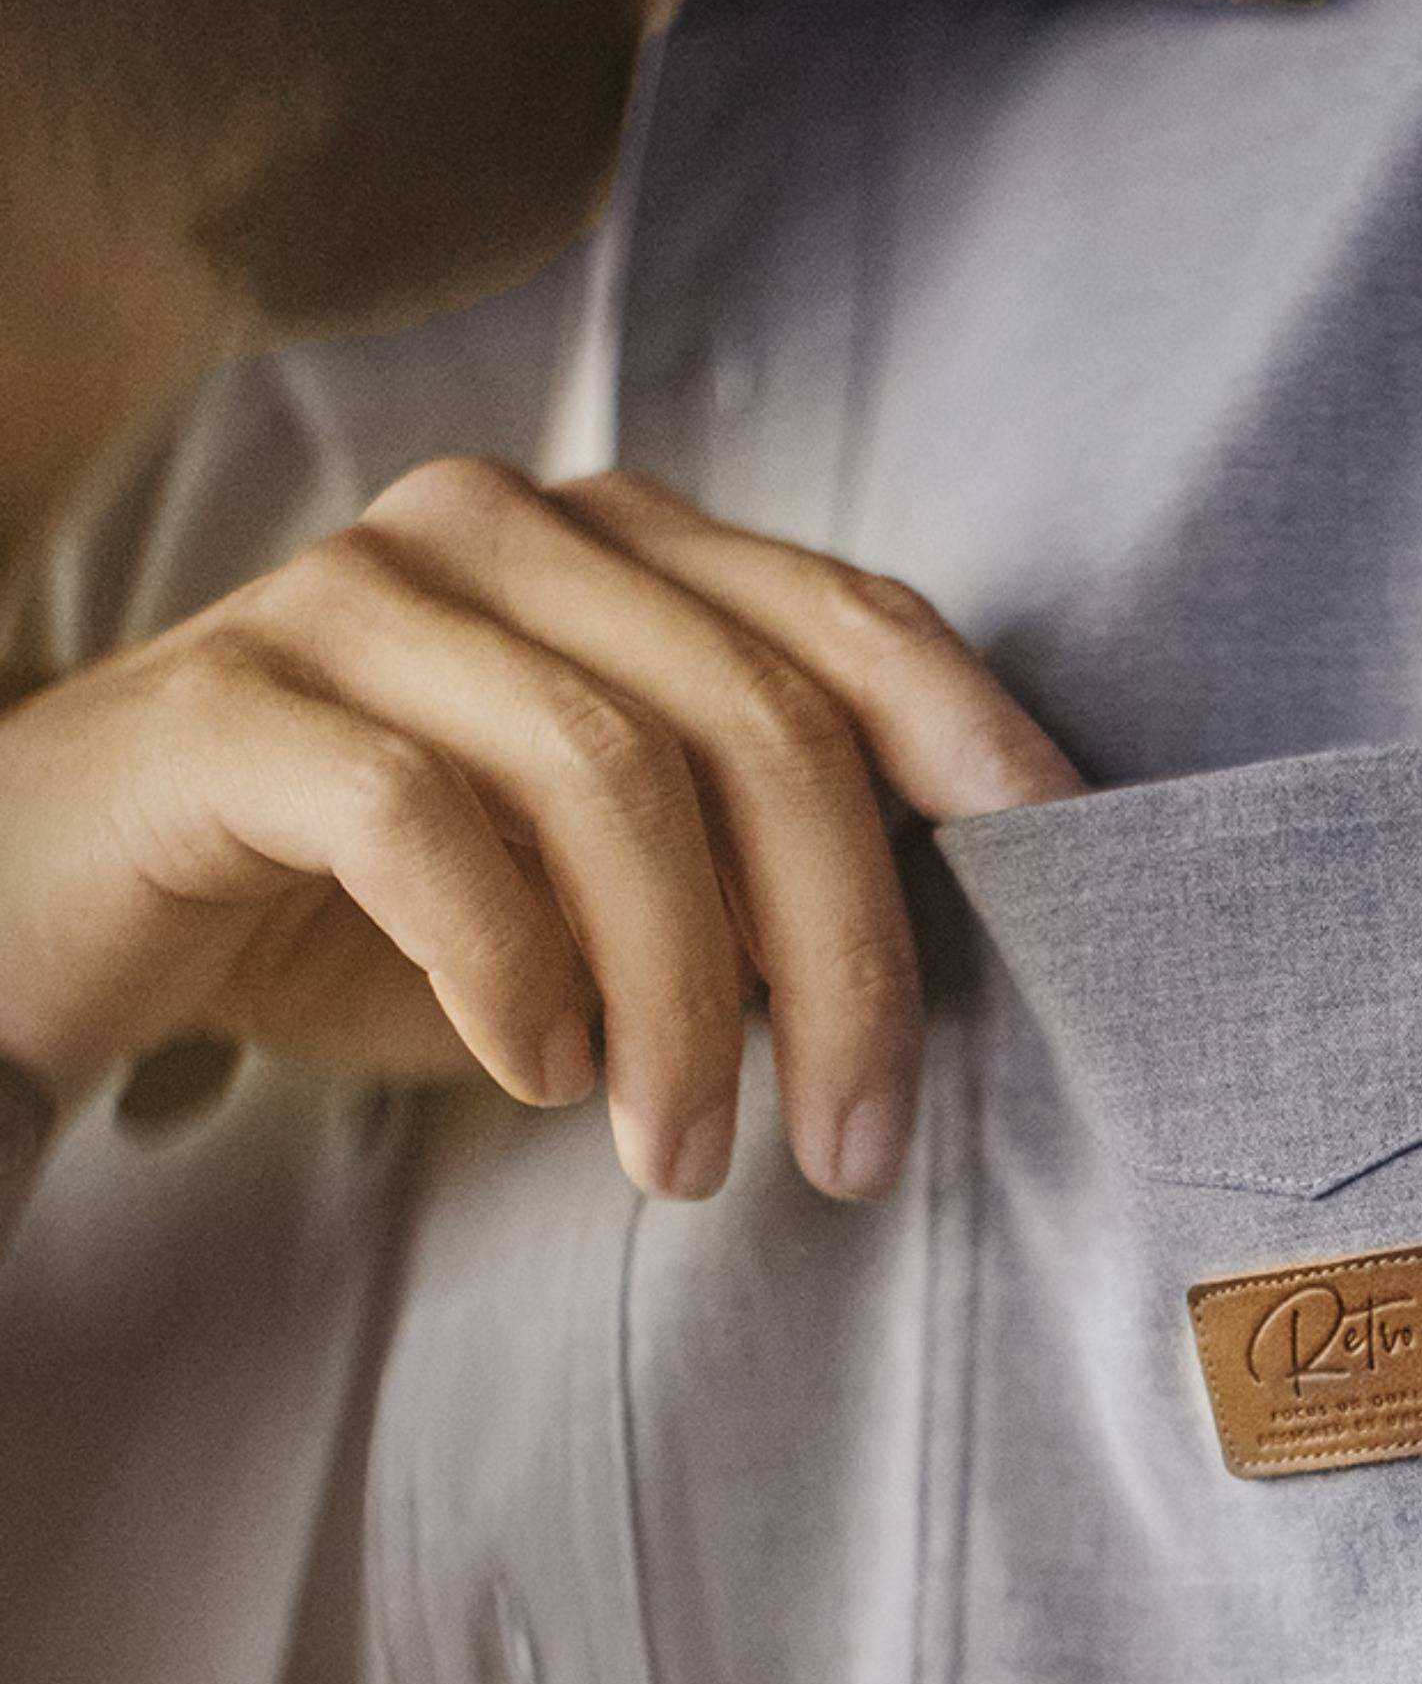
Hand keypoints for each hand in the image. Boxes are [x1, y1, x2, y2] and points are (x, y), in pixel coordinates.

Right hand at [0, 456, 1078, 1196]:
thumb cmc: (356, 918)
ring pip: (613, 772)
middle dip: (842, 954)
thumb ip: (744, 881)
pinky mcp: (233, 703)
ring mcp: (354, 596)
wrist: (53, 922)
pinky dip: (513, 970)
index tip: (1060, 892)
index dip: (974, 747)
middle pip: (759, 717)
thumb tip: (923, 970)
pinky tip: (536, 1078)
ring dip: (685, 998)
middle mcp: (497, 530)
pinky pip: (427, 822)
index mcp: (610, 548)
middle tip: (853, 1144)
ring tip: (685, 1153)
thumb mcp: (591, 898)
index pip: (848, 619)